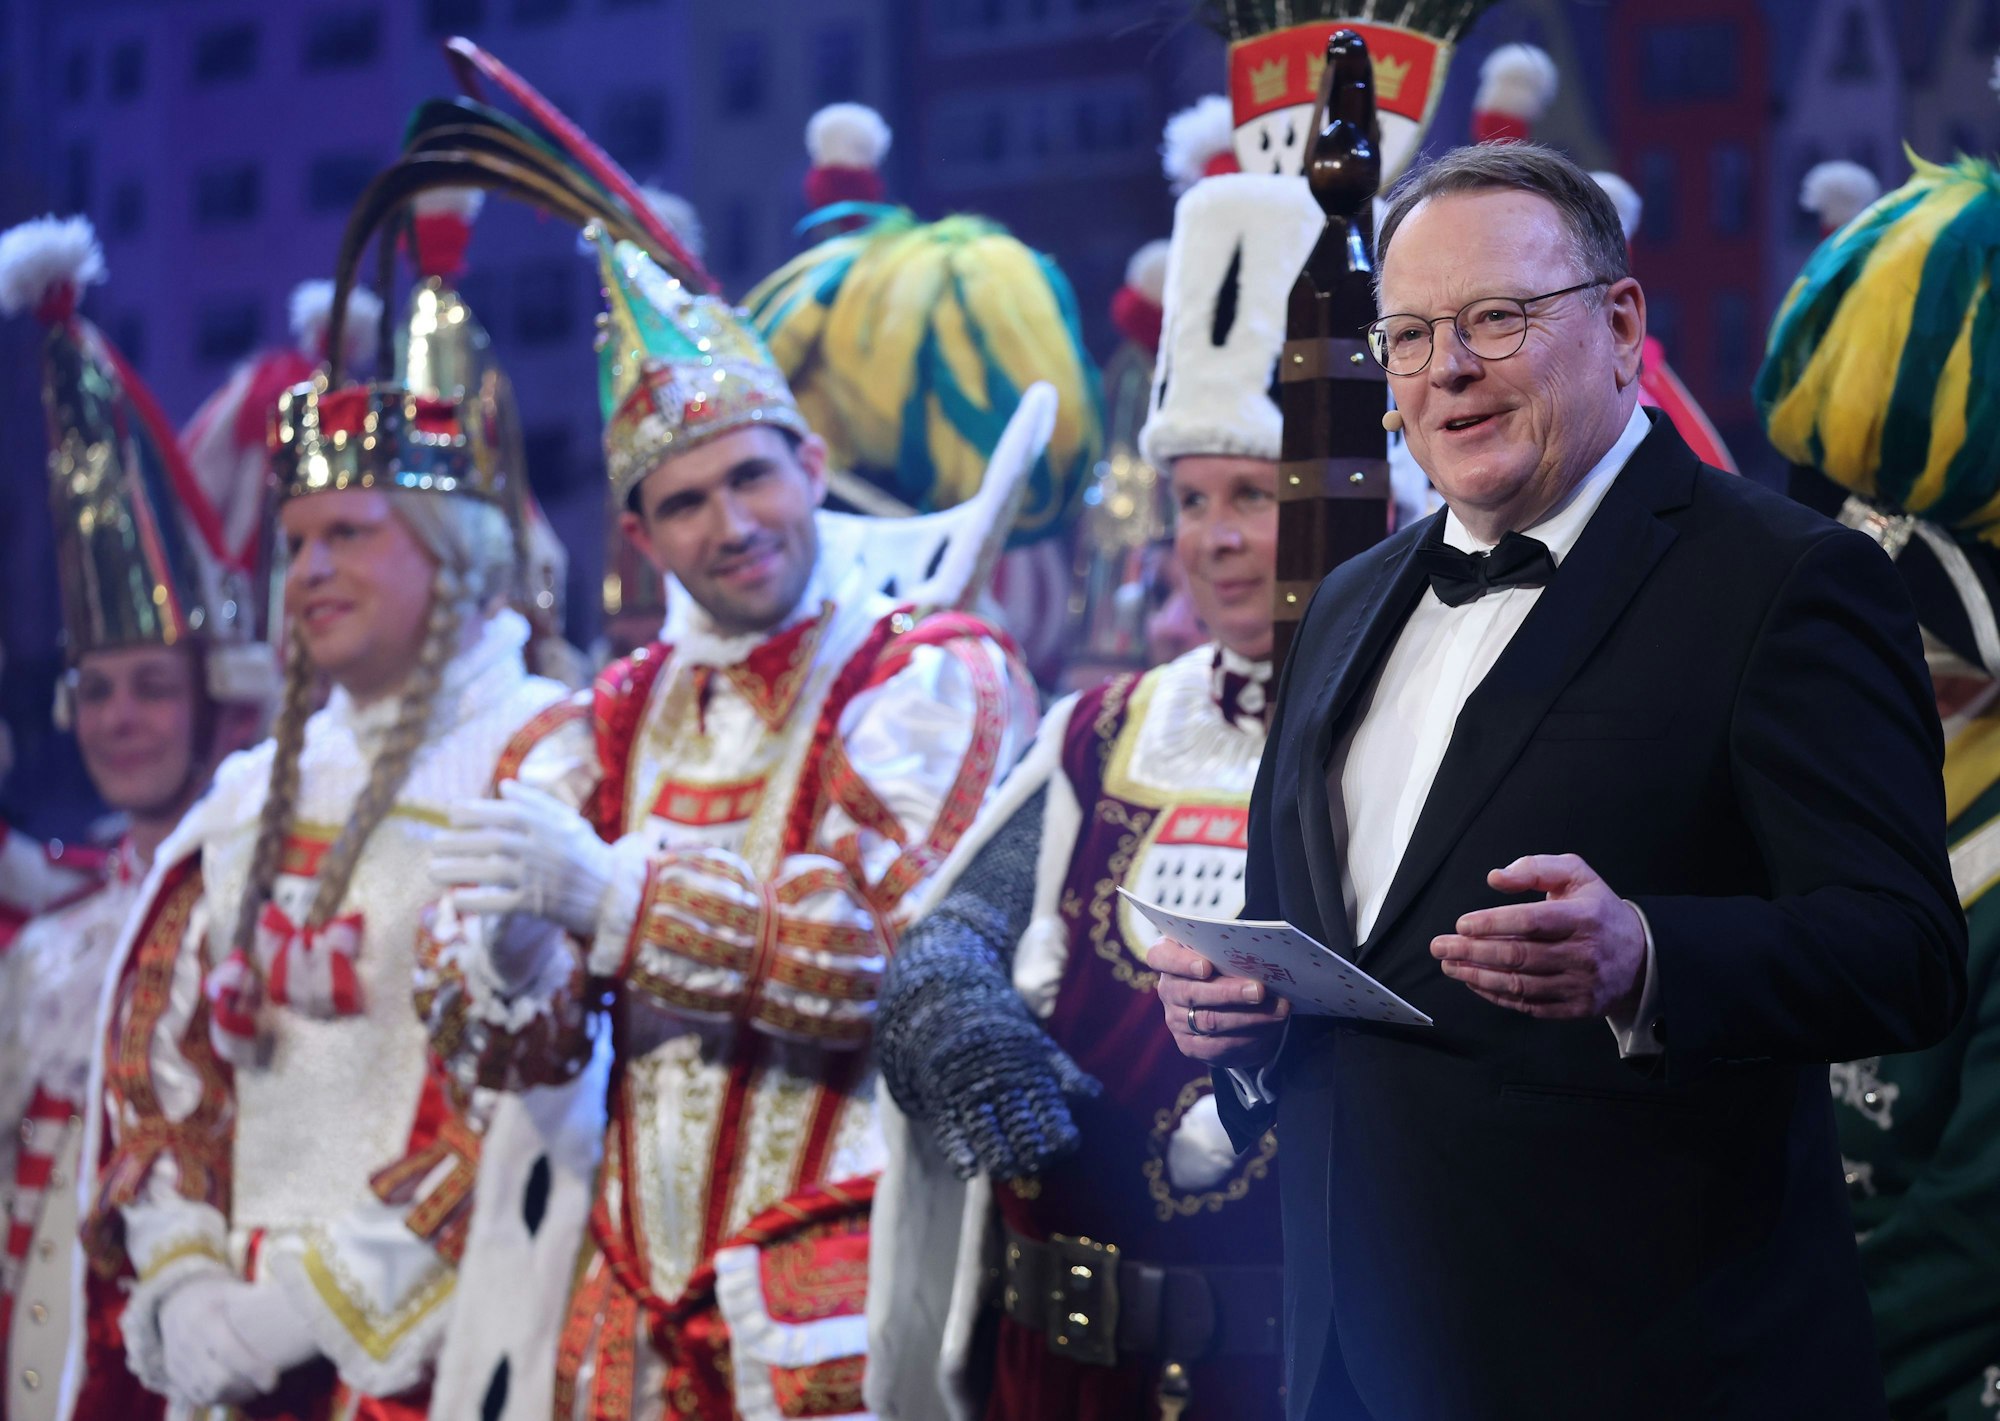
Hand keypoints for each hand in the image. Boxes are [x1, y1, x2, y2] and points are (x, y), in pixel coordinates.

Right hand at [156, 1273, 312, 1405]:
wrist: (174, 1300)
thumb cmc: (217, 1295)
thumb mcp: (234, 1292)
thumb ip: (258, 1302)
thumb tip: (303, 1300)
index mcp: (205, 1318)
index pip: (228, 1350)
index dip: (252, 1368)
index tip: (274, 1381)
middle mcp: (187, 1342)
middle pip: (216, 1380)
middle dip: (245, 1389)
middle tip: (268, 1386)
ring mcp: (177, 1361)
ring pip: (206, 1393)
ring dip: (234, 1396)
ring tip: (256, 1390)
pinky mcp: (173, 1375)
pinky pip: (196, 1396)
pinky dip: (218, 1399)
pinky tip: (237, 1393)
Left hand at [429, 780, 615, 937]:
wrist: (616, 895)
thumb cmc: (590, 855)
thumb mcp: (569, 822)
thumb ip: (537, 803)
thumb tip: (504, 785)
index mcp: (551, 826)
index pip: (508, 813)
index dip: (478, 811)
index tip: (452, 813)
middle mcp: (544, 849)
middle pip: (494, 842)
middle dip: (460, 842)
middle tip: (434, 843)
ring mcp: (541, 877)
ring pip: (492, 871)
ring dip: (459, 870)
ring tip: (433, 871)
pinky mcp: (538, 905)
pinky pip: (501, 903)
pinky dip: (478, 901)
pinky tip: (455, 901)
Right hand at [925, 1018, 1099, 1179]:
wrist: (953, 1012)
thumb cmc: (1007, 1040)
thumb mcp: (1041, 1049)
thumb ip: (1067, 1074)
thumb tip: (1095, 1094)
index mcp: (1029, 1075)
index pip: (1049, 1108)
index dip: (1059, 1129)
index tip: (1067, 1144)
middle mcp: (1000, 1086)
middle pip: (1018, 1123)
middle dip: (1030, 1147)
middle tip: (1037, 1163)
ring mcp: (969, 1094)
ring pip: (986, 1130)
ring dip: (998, 1153)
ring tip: (1008, 1170)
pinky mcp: (943, 1104)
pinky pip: (950, 1131)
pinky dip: (958, 1151)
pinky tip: (969, 1171)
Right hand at [1148, 937, 1291, 1068]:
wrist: (1231, 1006)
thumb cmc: (1228, 967)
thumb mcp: (1225, 953)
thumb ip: (1231, 951)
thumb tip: (1262, 957)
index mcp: (1168, 957)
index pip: (1161, 957)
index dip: (1181, 962)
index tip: (1207, 966)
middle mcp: (1168, 989)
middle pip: (1191, 992)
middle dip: (1229, 992)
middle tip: (1259, 990)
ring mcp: (1176, 1020)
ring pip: (1209, 1020)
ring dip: (1248, 1016)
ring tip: (1278, 1009)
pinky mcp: (1190, 1045)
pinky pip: (1219, 1044)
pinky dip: (1248, 1035)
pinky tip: (1270, 1026)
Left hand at [1431, 853, 1645, 1018]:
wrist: (1640, 956)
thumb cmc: (1598, 910)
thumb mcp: (1576, 875)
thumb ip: (1535, 868)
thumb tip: (1495, 878)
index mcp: (1585, 917)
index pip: (1531, 921)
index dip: (1492, 923)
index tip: (1461, 924)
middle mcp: (1584, 953)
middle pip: (1519, 956)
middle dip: (1472, 952)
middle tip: (1440, 946)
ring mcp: (1581, 985)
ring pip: (1519, 984)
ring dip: (1477, 976)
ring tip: (1449, 965)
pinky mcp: (1576, 1008)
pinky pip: (1528, 1005)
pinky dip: (1496, 996)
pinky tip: (1473, 982)